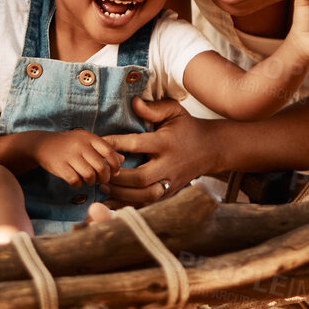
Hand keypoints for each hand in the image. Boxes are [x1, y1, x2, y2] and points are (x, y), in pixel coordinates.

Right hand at [35, 129, 121, 186]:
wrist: (42, 144)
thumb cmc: (69, 144)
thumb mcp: (86, 141)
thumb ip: (104, 149)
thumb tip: (122, 160)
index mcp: (89, 138)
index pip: (109, 152)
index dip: (115, 164)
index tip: (114, 171)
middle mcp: (80, 145)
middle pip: (101, 167)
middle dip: (104, 177)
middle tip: (101, 180)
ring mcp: (69, 156)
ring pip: (89, 176)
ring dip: (91, 182)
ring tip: (88, 180)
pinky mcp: (60, 166)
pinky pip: (75, 181)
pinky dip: (78, 184)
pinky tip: (76, 181)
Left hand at [103, 97, 226, 204]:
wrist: (211, 149)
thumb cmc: (187, 127)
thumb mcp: (174, 111)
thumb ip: (154, 108)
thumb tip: (134, 102)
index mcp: (166, 143)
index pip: (136, 144)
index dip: (115, 144)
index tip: (98, 142)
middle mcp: (169, 165)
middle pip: (141, 178)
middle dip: (117, 178)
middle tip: (99, 172)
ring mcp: (171, 182)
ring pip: (145, 195)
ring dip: (122, 194)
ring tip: (103, 188)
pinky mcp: (170, 193)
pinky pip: (149, 204)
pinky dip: (130, 206)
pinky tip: (113, 204)